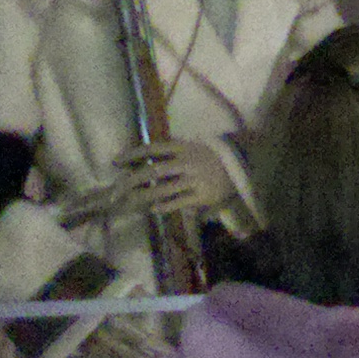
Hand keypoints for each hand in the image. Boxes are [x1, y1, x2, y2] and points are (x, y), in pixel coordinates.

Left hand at [105, 139, 236, 219]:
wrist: (243, 166)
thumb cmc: (213, 158)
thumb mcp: (193, 150)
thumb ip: (172, 156)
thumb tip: (144, 165)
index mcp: (183, 148)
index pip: (152, 149)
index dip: (132, 154)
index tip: (115, 162)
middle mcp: (186, 162)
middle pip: (152, 171)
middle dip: (131, 182)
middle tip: (115, 191)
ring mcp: (194, 179)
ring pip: (162, 189)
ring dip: (142, 197)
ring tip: (128, 203)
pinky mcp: (202, 195)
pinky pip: (178, 202)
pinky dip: (164, 206)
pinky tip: (154, 209)